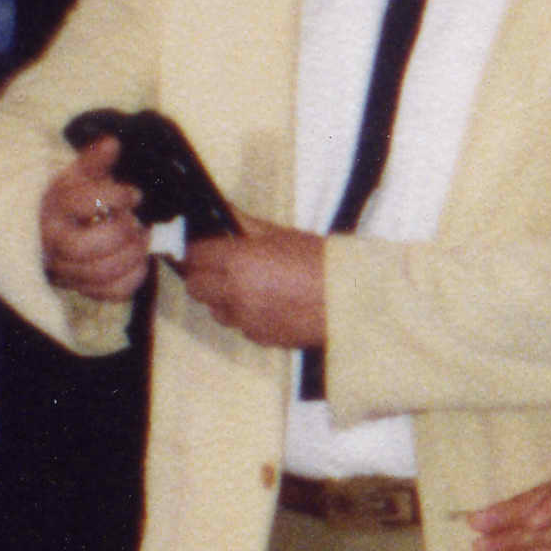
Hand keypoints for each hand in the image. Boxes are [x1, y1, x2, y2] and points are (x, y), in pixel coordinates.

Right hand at [36, 144, 156, 305]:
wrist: (54, 227)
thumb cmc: (71, 197)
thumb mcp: (79, 174)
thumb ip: (94, 160)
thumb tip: (111, 143)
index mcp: (52, 210)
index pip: (79, 205)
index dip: (115, 197)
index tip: (132, 194)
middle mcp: (53, 244)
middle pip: (83, 248)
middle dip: (120, 233)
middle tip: (136, 222)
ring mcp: (66, 269)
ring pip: (99, 274)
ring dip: (131, 255)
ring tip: (142, 239)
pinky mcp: (82, 288)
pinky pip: (110, 293)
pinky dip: (133, 278)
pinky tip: (139, 261)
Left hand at [177, 224, 330, 352]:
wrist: (355, 300)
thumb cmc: (324, 262)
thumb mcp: (284, 235)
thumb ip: (246, 225)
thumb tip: (223, 212)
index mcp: (239, 261)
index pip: (195, 256)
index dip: (197, 251)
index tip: (203, 249)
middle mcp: (235, 293)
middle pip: (196, 287)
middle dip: (205, 277)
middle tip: (223, 268)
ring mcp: (246, 320)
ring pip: (216, 311)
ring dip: (225, 300)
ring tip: (253, 289)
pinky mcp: (260, 338)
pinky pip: (241, 327)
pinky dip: (248, 317)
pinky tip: (271, 305)